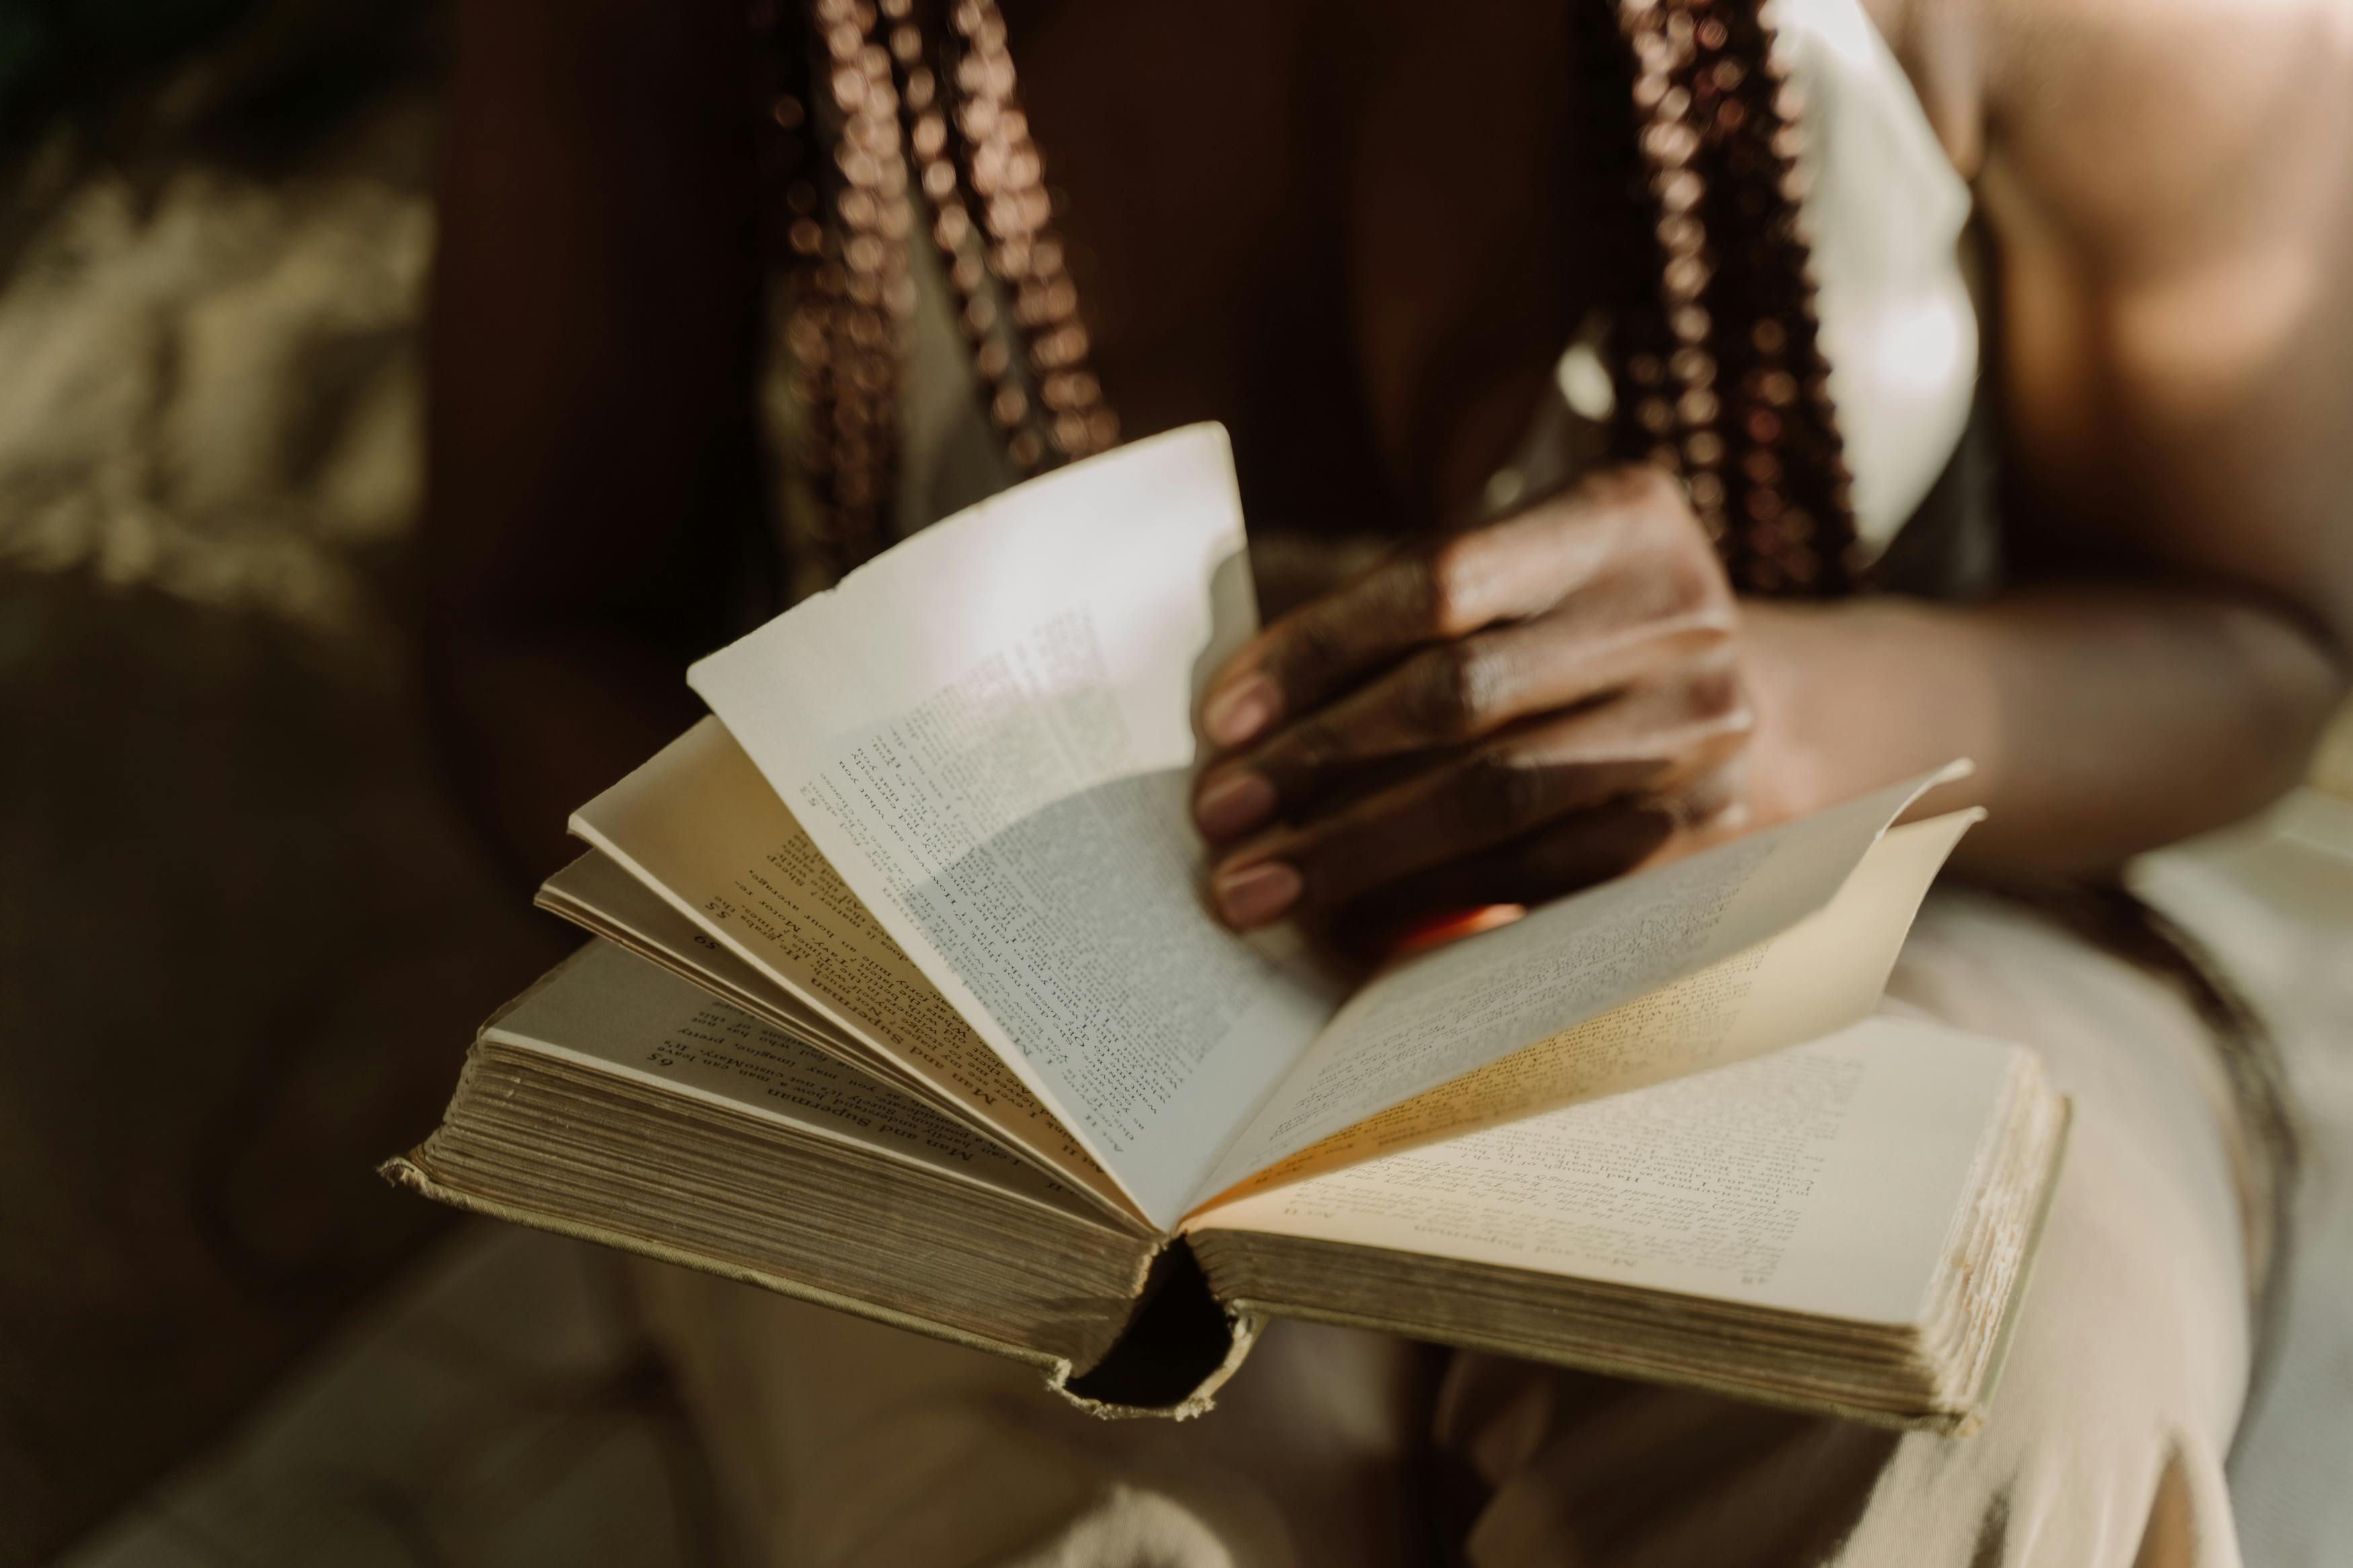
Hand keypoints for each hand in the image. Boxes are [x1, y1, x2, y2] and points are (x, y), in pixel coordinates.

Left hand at [1193, 466, 1755, 941]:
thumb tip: (1240, 717)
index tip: (1224, 719)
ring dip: (1354, 852)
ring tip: (1253, 887)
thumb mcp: (1525, 577)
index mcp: (1621, 519)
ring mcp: (1701, 729)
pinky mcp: (1702, 832)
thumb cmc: (1580, 634)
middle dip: (1318, 764)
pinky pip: (1540, 876)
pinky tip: (1349, 922)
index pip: (1442, 579)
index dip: (1320, 651)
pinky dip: (1431, 901)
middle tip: (1216, 817)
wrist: (1760, 703)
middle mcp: (1677, 615)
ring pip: (1494, 800)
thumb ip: (1407, 614)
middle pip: (1460, 697)